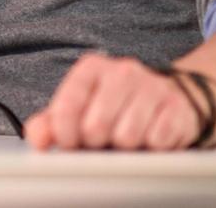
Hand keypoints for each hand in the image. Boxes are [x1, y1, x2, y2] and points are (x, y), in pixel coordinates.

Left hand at [24, 53, 201, 150]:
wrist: (166, 98)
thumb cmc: (113, 107)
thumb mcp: (78, 109)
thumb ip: (49, 123)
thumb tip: (38, 139)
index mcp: (92, 68)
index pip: (66, 106)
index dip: (64, 133)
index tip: (69, 142)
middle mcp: (122, 71)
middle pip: (96, 127)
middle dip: (95, 143)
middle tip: (101, 141)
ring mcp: (152, 86)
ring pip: (127, 137)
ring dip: (124, 147)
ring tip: (125, 137)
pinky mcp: (177, 107)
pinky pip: (157, 141)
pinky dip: (151, 147)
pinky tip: (149, 136)